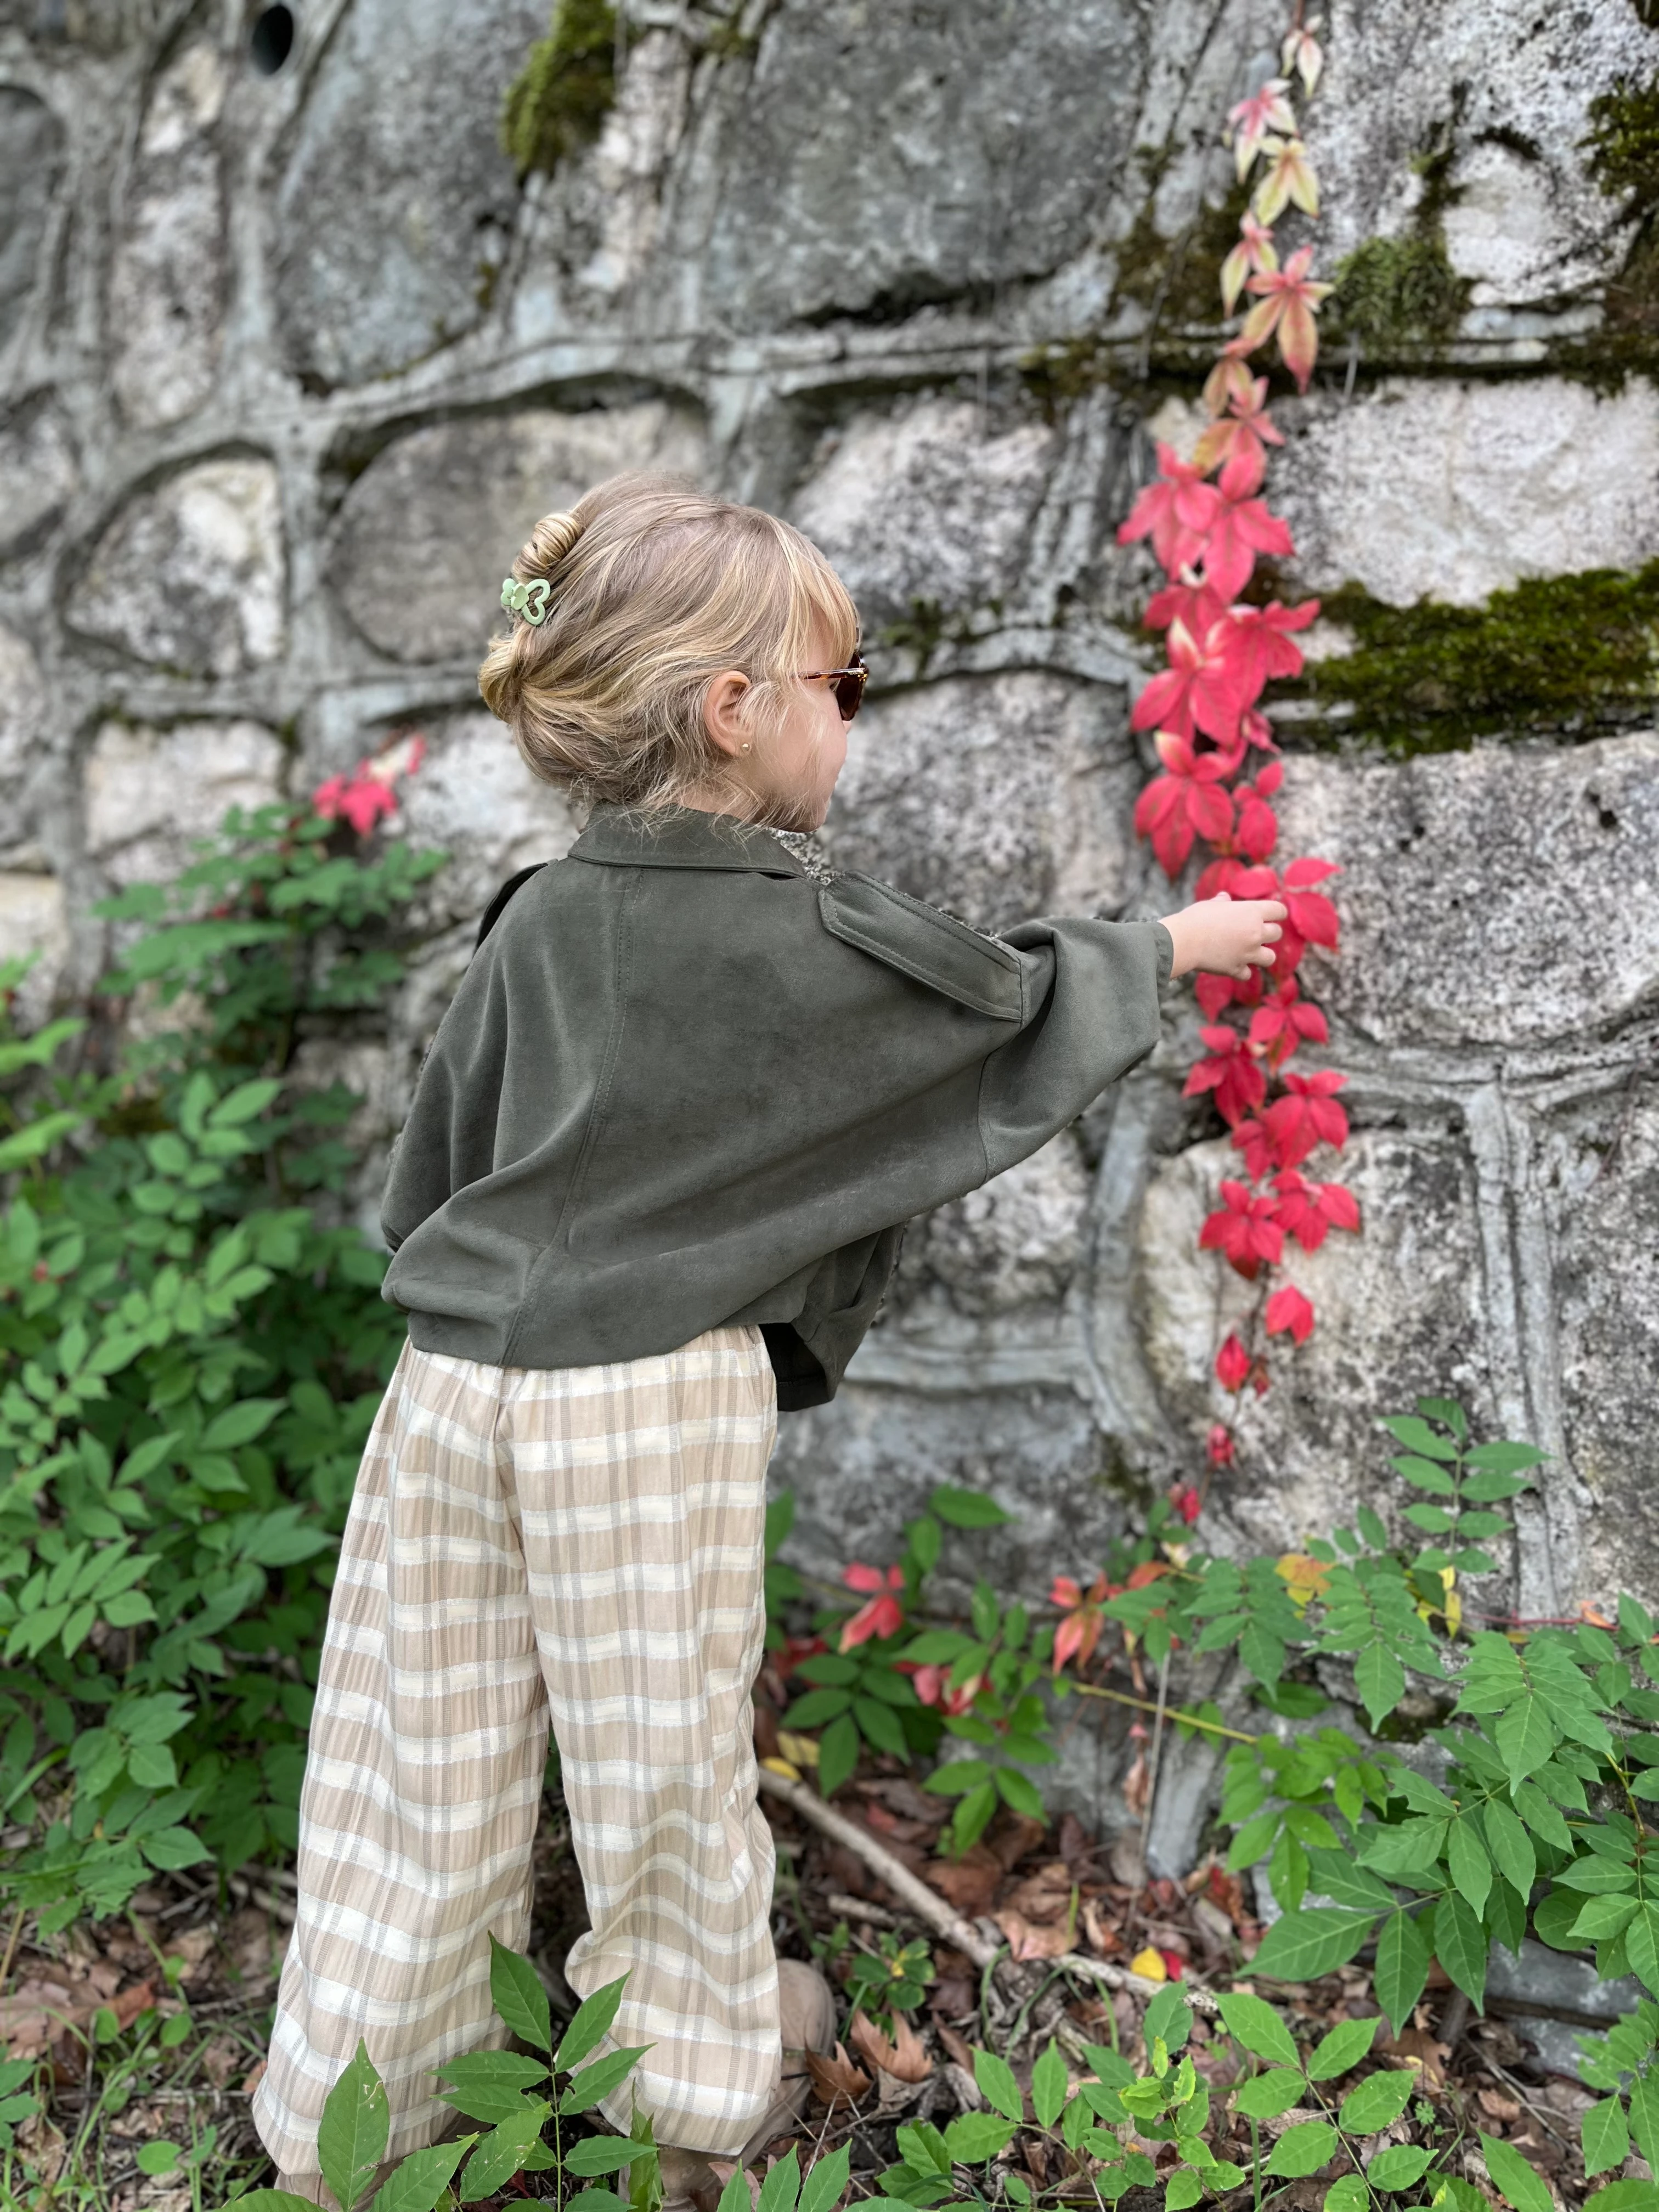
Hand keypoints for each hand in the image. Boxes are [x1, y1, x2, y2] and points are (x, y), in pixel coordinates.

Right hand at [1161, 893, 1286, 981]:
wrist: (1183, 941)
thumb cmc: (1195, 918)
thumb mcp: (1210, 905)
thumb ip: (1222, 903)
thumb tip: (1224, 898)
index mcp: (1252, 912)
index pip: (1279, 910)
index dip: (1277, 912)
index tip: (1271, 915)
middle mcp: (1255, 933)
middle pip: (1277, 934)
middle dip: (1269, 933)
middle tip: (1255, 933)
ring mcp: (1247, 953)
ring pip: (1270, 957)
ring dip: (1262, 955)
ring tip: (1250, 952)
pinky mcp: (1236, 969)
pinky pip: (1247, 973)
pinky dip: (1241, 970)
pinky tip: (1232, 965)